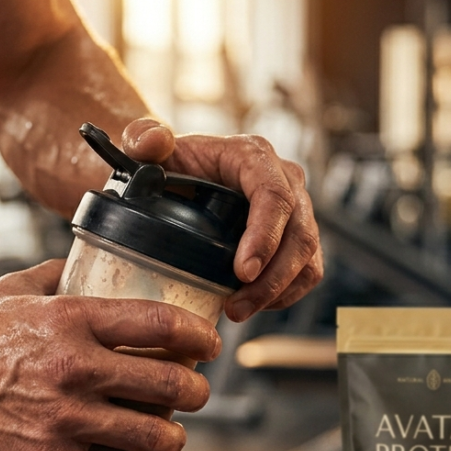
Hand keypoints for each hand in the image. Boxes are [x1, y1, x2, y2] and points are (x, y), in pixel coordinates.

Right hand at [0, 259, 220, 450]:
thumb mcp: (11, 291)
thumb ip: (55, 276)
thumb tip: (84, 266)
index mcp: (71, 319)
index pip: (158, 324)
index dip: (198, 336)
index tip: (208, 345)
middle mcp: (74, 368)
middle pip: (168, 383)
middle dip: (196, 392)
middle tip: (195, 394)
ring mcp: (63, 418)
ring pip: (151, 436)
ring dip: (173, 440)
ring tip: (171, 437)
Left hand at [122, 118, 322, 320]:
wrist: (175, 175)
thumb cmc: (163, 161)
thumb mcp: (145, 147)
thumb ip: (142, 138)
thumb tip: (153, 142)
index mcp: (252, 155)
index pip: (274, 195)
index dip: (265, 236)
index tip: (242, 272)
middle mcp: (283, 179)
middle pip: (300, 233)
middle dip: (273, 278)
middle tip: (237, 307)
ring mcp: (294, 209)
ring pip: (308, 256)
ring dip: (279, 291)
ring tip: (239, 312)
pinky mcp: (294, 235)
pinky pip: (306, 270)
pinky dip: (284, 293)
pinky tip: (252, 305)